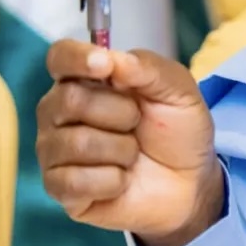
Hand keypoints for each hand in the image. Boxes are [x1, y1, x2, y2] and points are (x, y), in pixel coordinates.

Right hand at [35, 41, 221, 245]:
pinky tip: (122, 180)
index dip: (76, 58)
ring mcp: (54, 150)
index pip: (60, 57)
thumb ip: (147, 67)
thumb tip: (112, 59)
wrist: (190, 182)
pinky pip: (75, 181)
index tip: (105, 66)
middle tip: (137, 124)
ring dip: (121, 150)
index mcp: (84, 80)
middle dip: (120, 113)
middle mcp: (59, 112)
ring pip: (77, 142)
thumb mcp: (177, 90)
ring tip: (132, 155)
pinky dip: (113, 181)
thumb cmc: (177, 132)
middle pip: (69, 99)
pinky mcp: (59, 188)